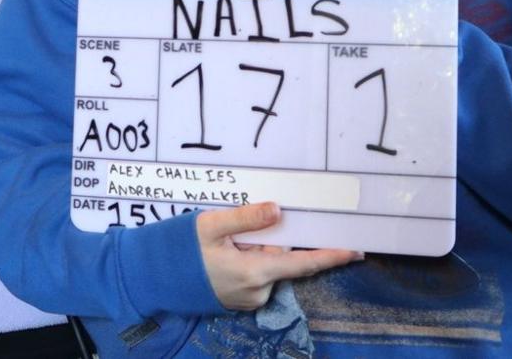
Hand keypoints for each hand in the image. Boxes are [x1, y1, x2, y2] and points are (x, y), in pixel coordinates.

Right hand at [195, 202, 360, 309]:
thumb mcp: (211, 225)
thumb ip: (246, 218)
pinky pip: (256, 275)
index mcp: (255, 271)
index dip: (331, 256)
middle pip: (281, 259)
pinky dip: (248, 261)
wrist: (155, 279)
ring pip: (267, 266)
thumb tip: (278, 210)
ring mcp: (249, 299)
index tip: (356, 250)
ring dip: (256, 251)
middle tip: (239, 230)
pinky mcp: (241, 300)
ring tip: (224, 243)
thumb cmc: (180, 250)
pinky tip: (224, 254)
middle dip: (270, 240)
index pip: (303, 263)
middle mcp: (258, 291)